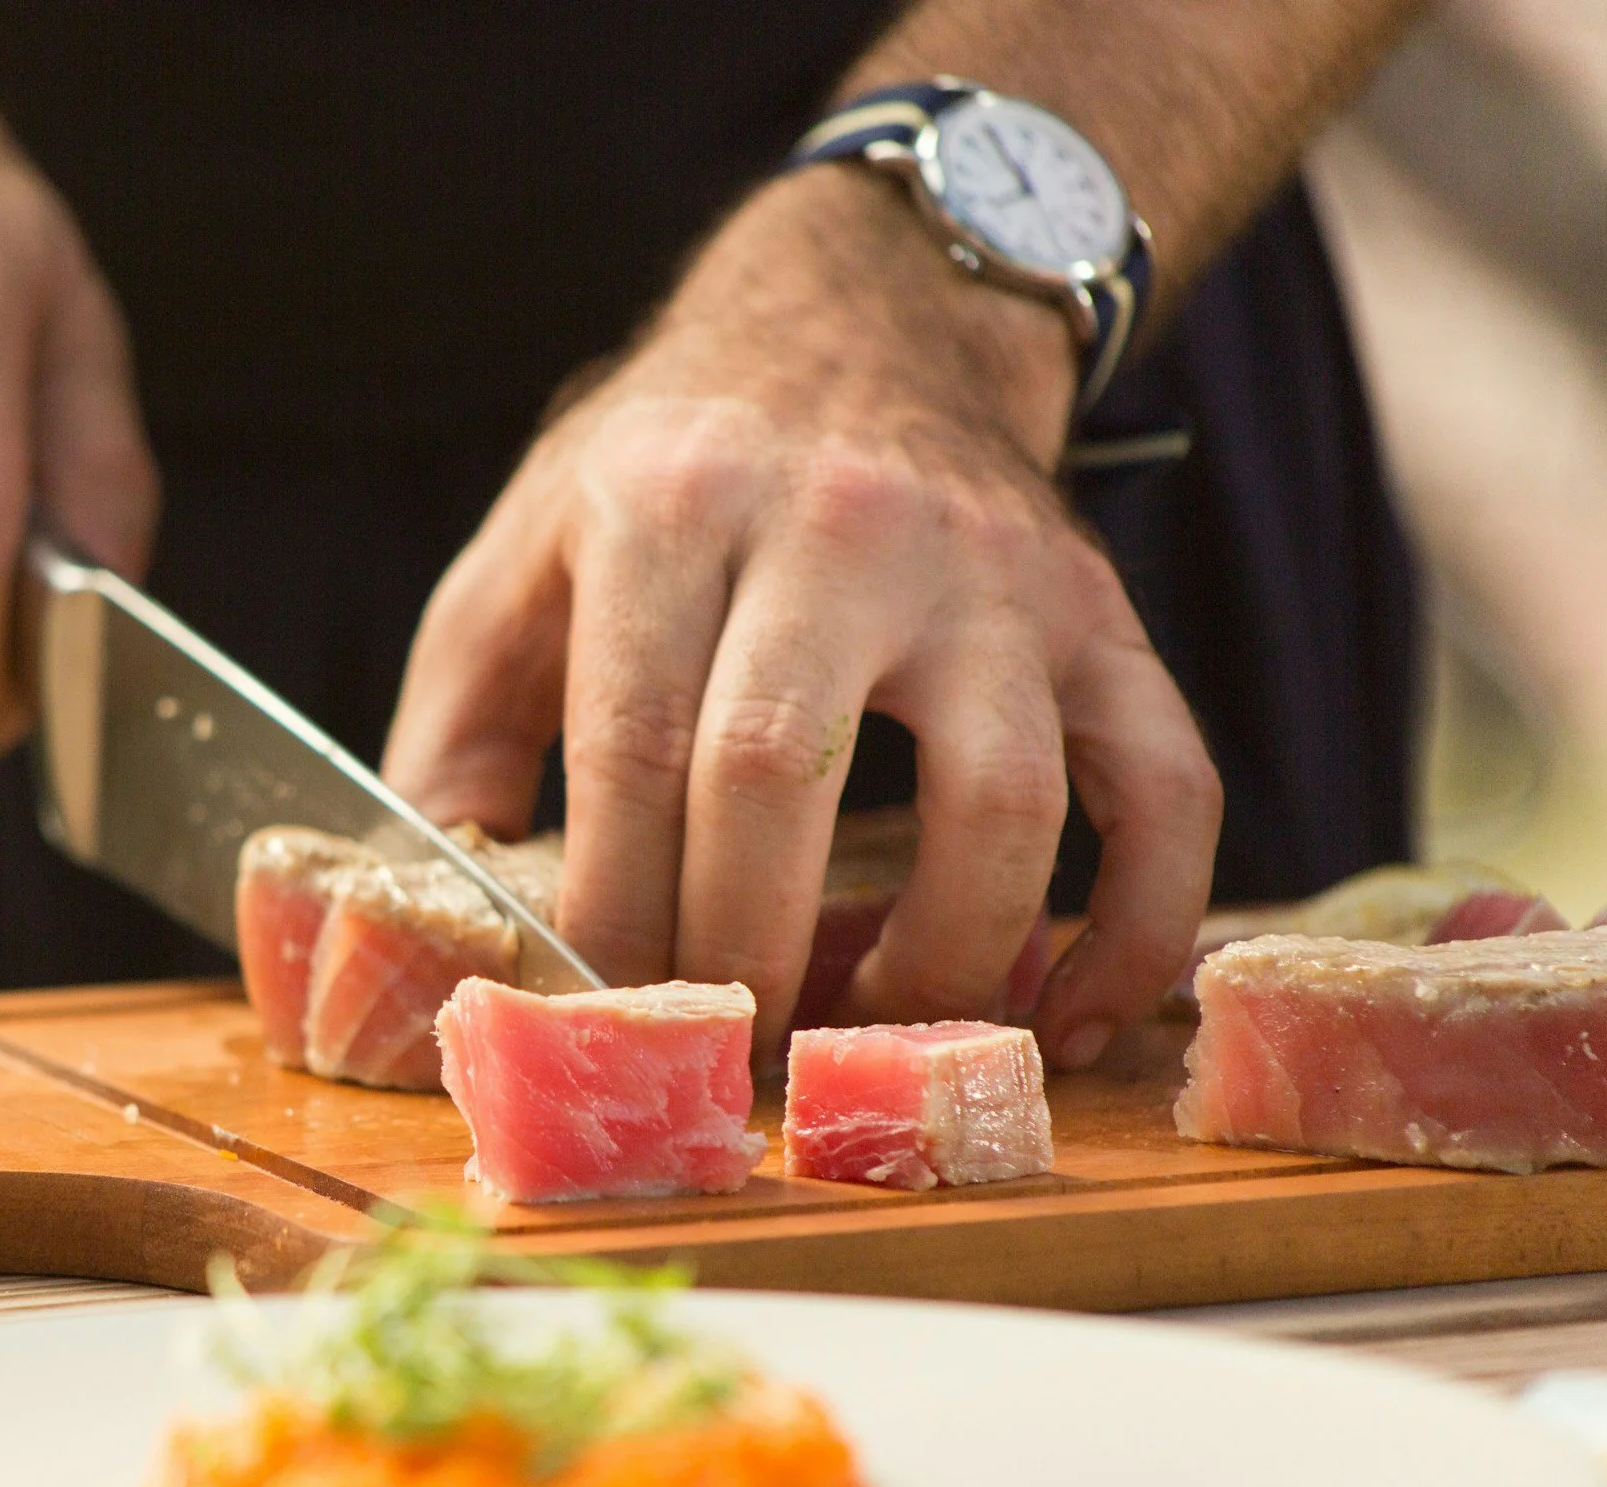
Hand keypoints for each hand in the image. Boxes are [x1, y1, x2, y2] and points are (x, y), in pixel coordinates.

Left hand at [383, 165, 1220, 1066]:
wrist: (859, 321)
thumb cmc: (669, 470)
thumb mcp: (524, 554)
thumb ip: (459, 727)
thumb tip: (436, 920)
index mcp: (672, 507)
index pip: (634, 747)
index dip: (615, 912)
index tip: (605, 1014)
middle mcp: (840, 525)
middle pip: (782, 774)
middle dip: (740, 951)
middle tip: (721, 1045)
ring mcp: (993, 573)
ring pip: (1001, 799)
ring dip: (938, 959)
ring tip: (870, 1031)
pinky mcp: (1103, 617)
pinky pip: (1169, 790)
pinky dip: (1143, 926)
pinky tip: (1070, 1013)